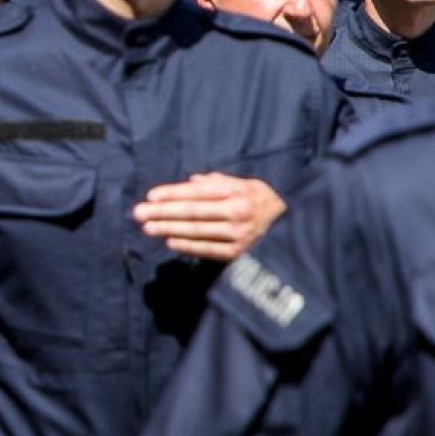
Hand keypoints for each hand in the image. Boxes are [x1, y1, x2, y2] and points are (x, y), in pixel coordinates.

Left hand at [133, 173, 285, 261]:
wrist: (296, 229)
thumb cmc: (265, 203)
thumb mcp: (248, 184)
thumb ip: (219, 182)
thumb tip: (190, 182)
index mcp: (239, 192)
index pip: (198, 192)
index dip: (173, 193)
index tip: (151, 195)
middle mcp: (238, 212)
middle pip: (193, 212)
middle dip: (163, 212)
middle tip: (138, 213)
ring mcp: (238, 234)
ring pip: (197, 231)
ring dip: (169, 229)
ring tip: (148, 227)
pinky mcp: (239, 253)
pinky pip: (207, 249)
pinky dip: (187, 245)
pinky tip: (170, 241)